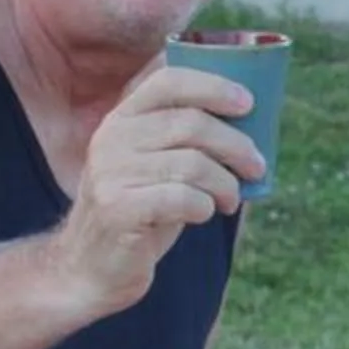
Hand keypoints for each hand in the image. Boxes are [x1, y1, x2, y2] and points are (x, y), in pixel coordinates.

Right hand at [50, 65, 261, 312]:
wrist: (91, 267)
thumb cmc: (142, 211)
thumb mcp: (158, 166)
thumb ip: (188, 140)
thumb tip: (252, 125)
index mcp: (122, 118)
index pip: (168, 81)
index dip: (213, 87)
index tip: (248, 103)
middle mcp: (112, 138)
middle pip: (191, 123)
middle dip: (236, 145)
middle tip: (257, 167)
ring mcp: (110, 172)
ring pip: (193, 164)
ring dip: (225, 184)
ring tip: (229, 200)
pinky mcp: (118, 208)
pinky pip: (182, 198)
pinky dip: (205, 207)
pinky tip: (203, 214)